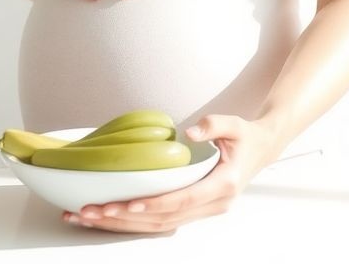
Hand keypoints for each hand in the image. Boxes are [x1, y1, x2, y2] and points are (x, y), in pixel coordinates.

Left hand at [64, 114, 278, 233]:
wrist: (260, 150)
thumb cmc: (245, 137)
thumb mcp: (234, 124)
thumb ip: (214, 125)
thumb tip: (191, 131)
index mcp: (222, 185)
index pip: (183, 199)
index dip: (155, 204)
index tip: (129, 204)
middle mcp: (212, 204)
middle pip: (163, 218)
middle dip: (125, 217)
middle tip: (91, 211)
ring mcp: (202, 211)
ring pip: (158, 226)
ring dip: (122, 224)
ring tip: (88, 217)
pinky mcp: (191, 211)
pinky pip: (160, 222)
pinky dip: (133, 222)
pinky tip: (108, 218)